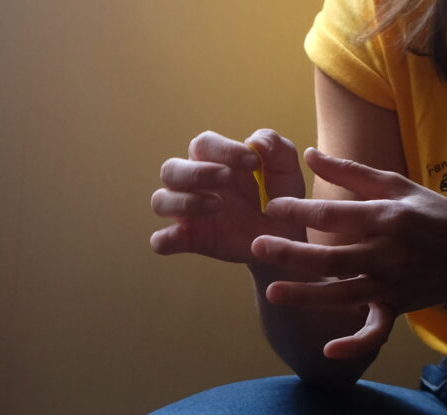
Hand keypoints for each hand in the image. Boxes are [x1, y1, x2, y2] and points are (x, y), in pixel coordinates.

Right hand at [151, 129, 305, 262]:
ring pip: (161, 201)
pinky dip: (164, 239)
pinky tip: (180, 238)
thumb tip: (254, 142)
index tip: (253, 162)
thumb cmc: (279, 195)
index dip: (224, 149)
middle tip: (228, 179)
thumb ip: (275, 146)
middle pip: (170, 169)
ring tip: (217, 206)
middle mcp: (193, 183)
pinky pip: (161, 241)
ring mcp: (188, 213)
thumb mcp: (285, 167)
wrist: (284, 236)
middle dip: (197, 172)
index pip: (202, 144)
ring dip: (184, 201)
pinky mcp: (189, 239)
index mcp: (213, 159)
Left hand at [251, 146, 446, 358]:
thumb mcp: (398, 186)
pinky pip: (375, 331)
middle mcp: (387, 252)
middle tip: (256, 246)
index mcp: (386, 217)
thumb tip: (310, 153)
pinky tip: (328, 349)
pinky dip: (354, 344)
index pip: (333, 215)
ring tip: (272, 292)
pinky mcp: (397, 307)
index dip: (298, 211)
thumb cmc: (435, 214)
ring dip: (306, 296)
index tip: (270, 206)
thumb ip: (352, 172)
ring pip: (342, 294)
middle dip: (290, 253)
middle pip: (330, 256)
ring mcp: (392, 283)